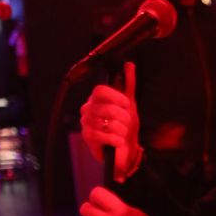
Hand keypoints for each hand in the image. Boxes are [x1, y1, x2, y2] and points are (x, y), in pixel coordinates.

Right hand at [80, 62, 140, 180]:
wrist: (125, 150)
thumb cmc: (125, 126)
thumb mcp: (130, 104)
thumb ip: (129, 84)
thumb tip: (129, 64)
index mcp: (96, 99)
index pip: (100, 90)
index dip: (115, 96)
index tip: (126, 104)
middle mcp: (87, 109)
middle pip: (106, 108)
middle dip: (123, 117)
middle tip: (127, 123)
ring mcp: (86, 123)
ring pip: (106, 122)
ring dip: (121, 129)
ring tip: (123, 133)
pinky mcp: (87, 137)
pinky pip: (102, 135)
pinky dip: (115, 139)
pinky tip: (119, 141)